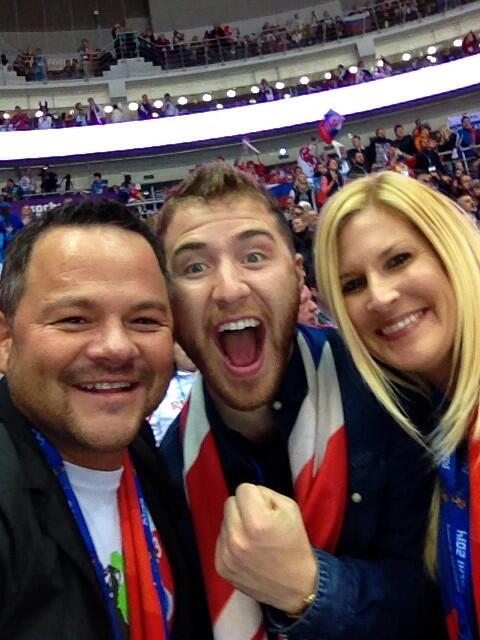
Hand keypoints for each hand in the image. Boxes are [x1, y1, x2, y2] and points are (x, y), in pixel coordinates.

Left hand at [215, 483, 317, 613]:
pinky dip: (232, 541)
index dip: (256, 496)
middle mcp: (238, 537)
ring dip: (237, 524)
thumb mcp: (290, 508)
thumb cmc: (294, 544)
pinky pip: (221, 539)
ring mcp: (227, 554)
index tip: (266, 508)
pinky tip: (247, 550)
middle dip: (244, 508)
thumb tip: (247, 493)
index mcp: (257, 521)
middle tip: (259, 521)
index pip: (243, 489)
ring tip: (254, 538)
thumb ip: (265, 493)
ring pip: (224, 521)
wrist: (296, 585)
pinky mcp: (221, 566)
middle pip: (229, 502)